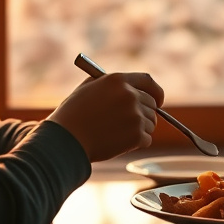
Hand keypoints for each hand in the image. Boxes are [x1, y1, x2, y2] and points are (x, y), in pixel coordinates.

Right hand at [47, 72, 163, 161]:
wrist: (66, 140)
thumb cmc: (73, 115)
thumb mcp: (88, 88)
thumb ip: (111, 85)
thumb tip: (130, 88)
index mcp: (118, 80)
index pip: (148, 81)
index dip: (155, 92)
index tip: (158, 101)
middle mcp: (130, 95)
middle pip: (152, 104)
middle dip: (145, 114)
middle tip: (132, 123)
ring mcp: (135, 115)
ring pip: (151, 123)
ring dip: (140, 130)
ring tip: (117, 133)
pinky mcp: (136, 135)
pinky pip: (147, 139)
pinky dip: (137, 143)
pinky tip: (119, 142)